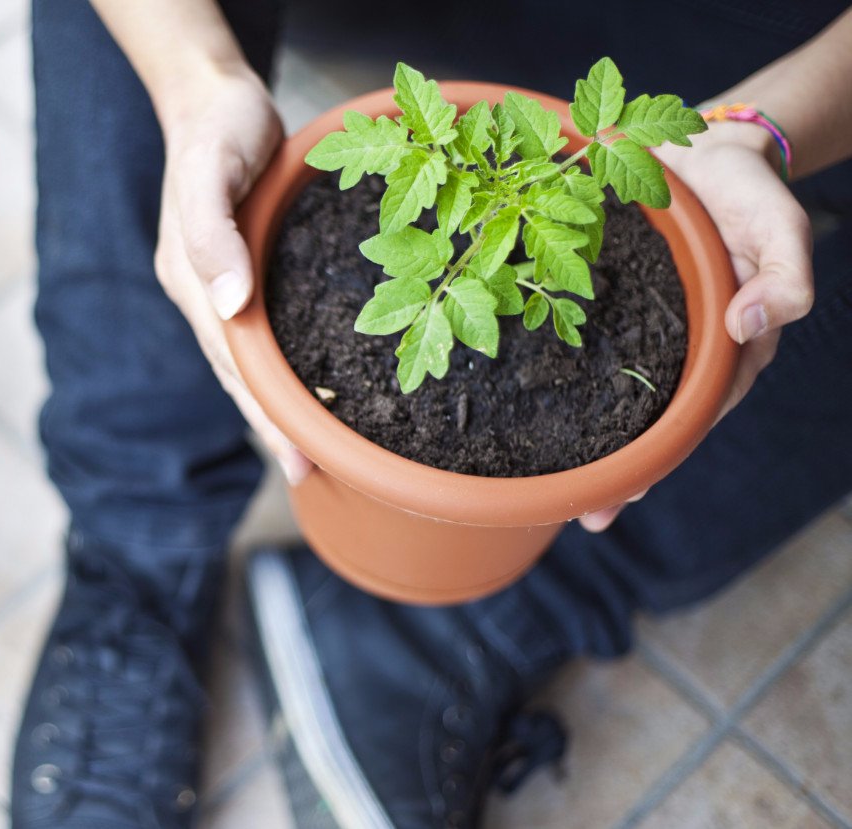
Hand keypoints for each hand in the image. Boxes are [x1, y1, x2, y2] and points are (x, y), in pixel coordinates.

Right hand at [154, 64, 311, 483]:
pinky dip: (279, 366)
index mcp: (191, 281)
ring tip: (310, 448)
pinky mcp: (242, 270)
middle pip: (237, 374)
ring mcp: (219, 285)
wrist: (210, 94)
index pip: (233, 364)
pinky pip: (258, 332)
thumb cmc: (215, 128)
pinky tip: (303, 382)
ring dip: (274, 405)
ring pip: (246, 360)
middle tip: (310, 474)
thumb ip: (213, 236)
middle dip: (271, 427)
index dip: (264, 415)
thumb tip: (230, 306)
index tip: (299, 460)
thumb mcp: (211, 171)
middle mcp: (204, 293)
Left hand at [579, 121, 812, 531]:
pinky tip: (525, 401)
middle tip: (580, 514)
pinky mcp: (607, 302)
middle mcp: (680, 348)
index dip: (659, 460)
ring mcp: (641, 329)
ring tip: (546, 485)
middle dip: (618, 472)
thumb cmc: (750, 193)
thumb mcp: (782, 226)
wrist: (708, 149)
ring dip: (585, 437)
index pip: (692, 418)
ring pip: (613, 394)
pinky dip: (559, 375)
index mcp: (725, 347)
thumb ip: (783, 278)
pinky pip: (583, 346)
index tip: (623, 496)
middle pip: (649, 423)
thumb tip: (749, 325)